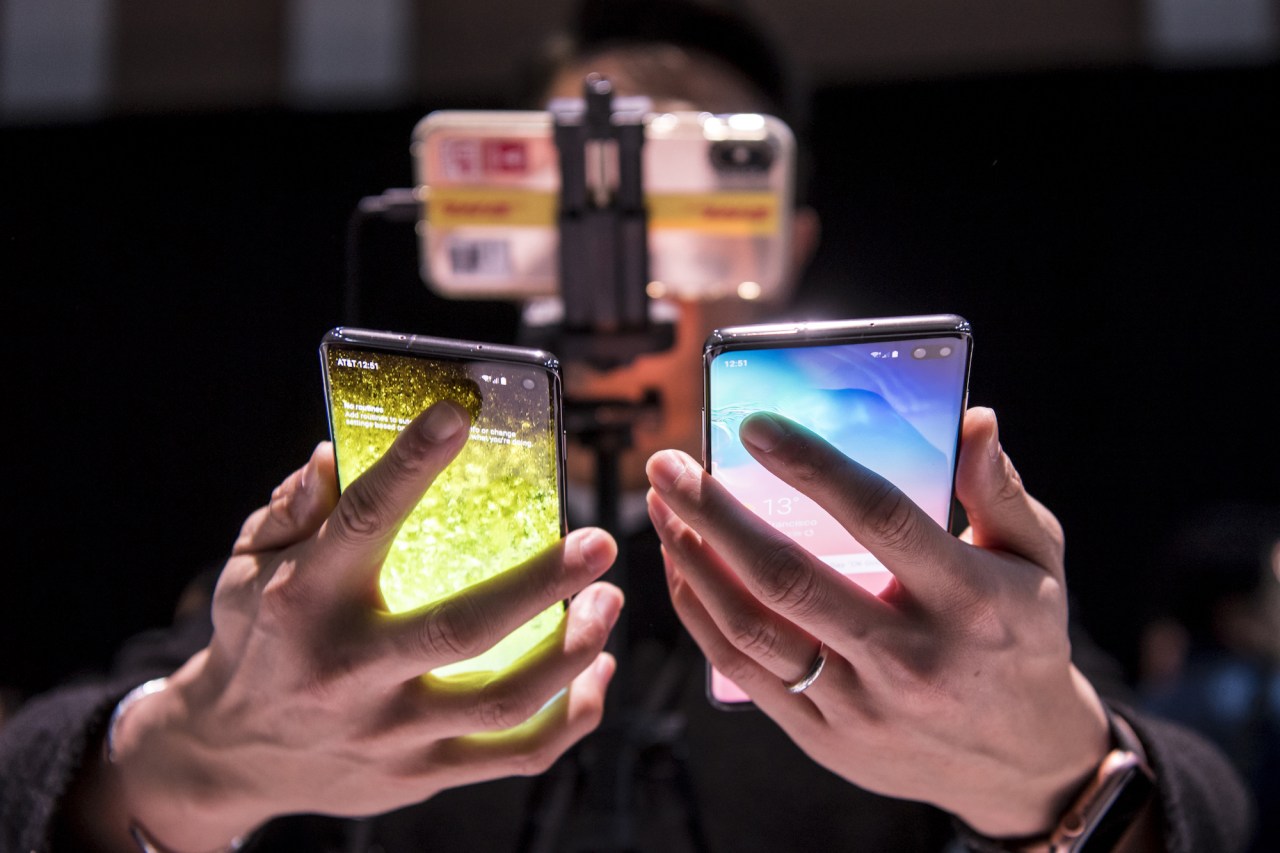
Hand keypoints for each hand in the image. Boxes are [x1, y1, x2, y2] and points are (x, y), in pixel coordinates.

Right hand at [105, 401, 622, 849]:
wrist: (232, 756)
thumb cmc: (255, 639)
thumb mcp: (248, 565)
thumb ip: (294, 509)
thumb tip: (333, 452)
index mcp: (304, 600)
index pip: (363, 521)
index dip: (410, 466)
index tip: (455, 416)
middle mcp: (350, 668)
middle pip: (462, 629)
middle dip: (542, 584)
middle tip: (600, 542)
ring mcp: (389, 731)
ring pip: (503, 701)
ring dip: (573, 651)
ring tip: (609, 601)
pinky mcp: (418, 773)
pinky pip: (516, 754)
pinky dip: (571, 715)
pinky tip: (596, 671)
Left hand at [645, 406, 1108, 837]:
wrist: (1020, 764)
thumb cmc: (1021, 640)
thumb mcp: (1037, 561)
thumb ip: (1001, 491)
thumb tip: (975, 419)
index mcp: (966, 598)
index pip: (879, 518)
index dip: (812, 468)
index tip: (752, 425)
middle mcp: (907, 654)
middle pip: (789, 577)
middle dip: (715, 514)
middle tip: (668, 465)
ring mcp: (859, 703)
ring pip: (754, 629)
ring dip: (695, 562)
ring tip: (662, 507)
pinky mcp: (823, 736)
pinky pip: (744, 672)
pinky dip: (702, 615)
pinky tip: (681, 568)